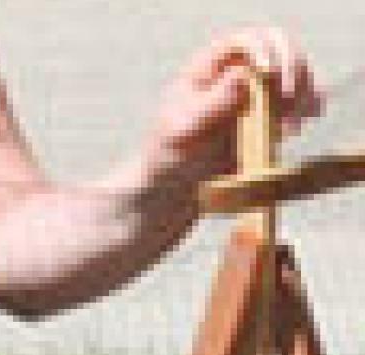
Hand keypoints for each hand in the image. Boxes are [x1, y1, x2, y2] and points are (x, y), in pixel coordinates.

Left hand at [144, 26, 324, 176]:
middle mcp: (237, 73)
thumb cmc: (170, 153)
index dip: (264, 49)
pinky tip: (296, 128)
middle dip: (291, 69)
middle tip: (285, 101)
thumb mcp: (184, 130)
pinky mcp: (274, 112)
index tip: (270, 74)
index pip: (245, 41)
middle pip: (279, 49)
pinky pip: (305, 97)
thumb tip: (243, 74)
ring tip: (289, 125)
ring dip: (304, 91)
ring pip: (298, 71)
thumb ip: (211, 104)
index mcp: (209, 68)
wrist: (178, 186)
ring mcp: (258, 91)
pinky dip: (310, 107)